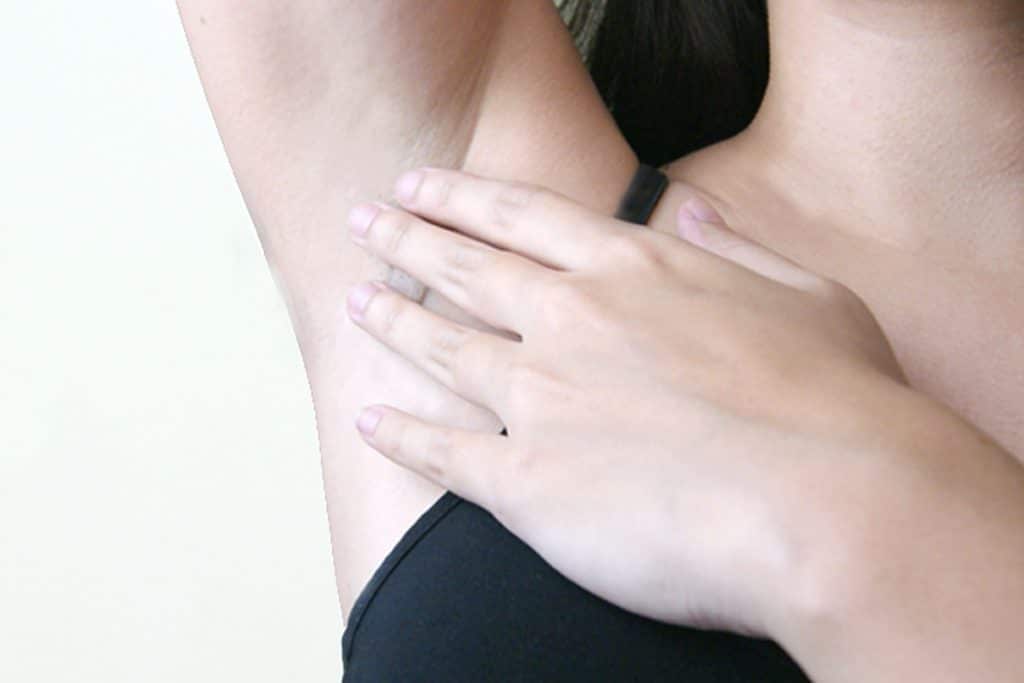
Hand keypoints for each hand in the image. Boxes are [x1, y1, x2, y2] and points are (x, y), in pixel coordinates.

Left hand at [344, 168, 909, 635]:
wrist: (834, 505)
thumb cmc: (838, 403)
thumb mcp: (808, 294)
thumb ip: (737, 248)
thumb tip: (694, 212)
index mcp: (635, 269)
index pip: (524, 218)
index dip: (461, 197)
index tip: (418, 186)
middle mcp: (573, 320)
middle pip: (464, 268)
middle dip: (406, 240)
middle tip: (363, 223)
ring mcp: (541, 398)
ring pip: (441, 347)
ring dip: (391, 320)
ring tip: (356, 302)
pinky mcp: (527, 484)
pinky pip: (441, 454)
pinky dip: (400, 436)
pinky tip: (370, 420)